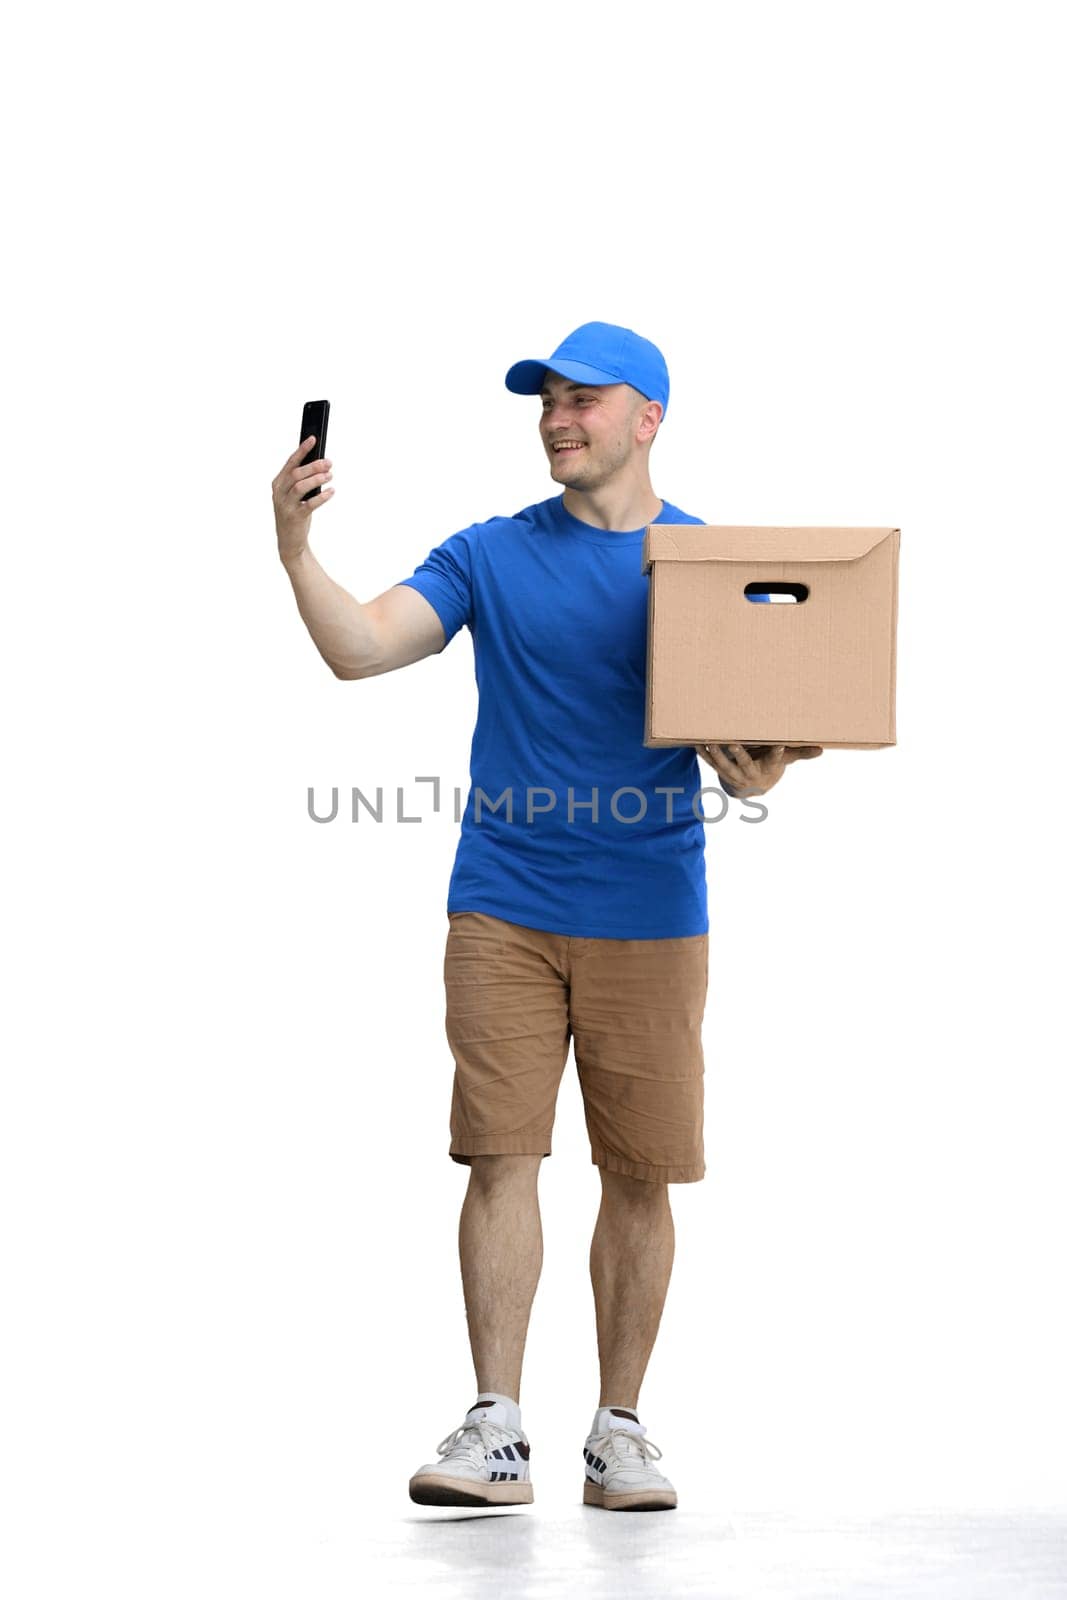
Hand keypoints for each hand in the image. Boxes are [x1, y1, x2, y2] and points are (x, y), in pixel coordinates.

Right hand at [272, 435, 333, 564]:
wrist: (290, 542)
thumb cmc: (295, 514)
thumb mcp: (295, 495)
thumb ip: (302, 480)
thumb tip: (321, 463)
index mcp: (278, 483)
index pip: (290, 462)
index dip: (302, 450)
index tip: (313, 439)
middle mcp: (279, 493)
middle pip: (296, 473)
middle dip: (313, 465)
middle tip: (329, 462)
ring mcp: (285, 506)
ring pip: (300, 486)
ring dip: (317, 479)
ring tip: (330, 475)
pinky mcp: (295, 517)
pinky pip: (309, 504)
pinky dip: (322, 497)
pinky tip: (331, 492)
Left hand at [694, 742, 822, 796]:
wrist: (755, 788)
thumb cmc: (771, 767)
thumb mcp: (786, 760)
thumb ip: (801, 753)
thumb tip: (822, 749)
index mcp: (768, 768)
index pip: (774, 760)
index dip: (776, 754)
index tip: (778, 746)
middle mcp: (751, 774)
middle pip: (744, 764)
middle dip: (739, 754)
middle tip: (733, 742)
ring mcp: (735, 775)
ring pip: (725, 765)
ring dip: (717, 754)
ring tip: (711, 741)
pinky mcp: (723, 773)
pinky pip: (712, 764)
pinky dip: (705, 755)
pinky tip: (697, 744)